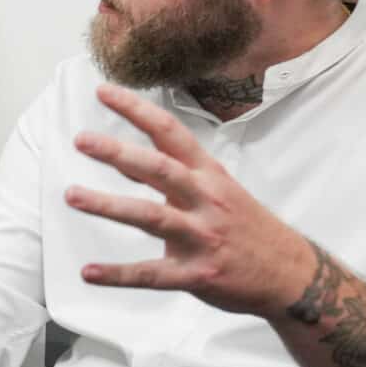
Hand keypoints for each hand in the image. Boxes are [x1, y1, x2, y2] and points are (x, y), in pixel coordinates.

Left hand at [66, 84, 312, 315]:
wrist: (293, 275)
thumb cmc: (247, 226)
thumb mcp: (216, 190)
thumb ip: (169, 175)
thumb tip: (122, 160)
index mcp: (209, 175)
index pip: (170, 133)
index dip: (137, 110)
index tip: (103, 91)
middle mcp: (205, 200)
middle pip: (159, 168)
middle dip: (119, 152)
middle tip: (82, 139)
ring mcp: (201, 237)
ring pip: (150, 216)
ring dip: (108, 205)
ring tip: (72, 195)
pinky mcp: (196, 274)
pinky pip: (151, 274)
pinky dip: (118, 274)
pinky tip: (88, 272)